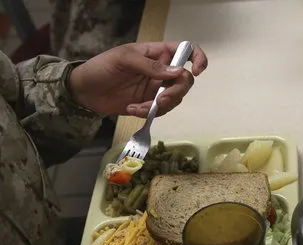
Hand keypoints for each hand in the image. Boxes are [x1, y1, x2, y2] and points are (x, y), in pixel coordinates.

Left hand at [68, 42, 207, 117]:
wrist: (84, 91)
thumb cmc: (101, 67)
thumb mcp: (124, 59)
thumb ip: (150, 66)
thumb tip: (177, 71)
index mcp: (157, 53)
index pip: (185, 51)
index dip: (197, 59)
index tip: (196, 71)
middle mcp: (162, 71)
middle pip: (184, 80)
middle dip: (176, 92)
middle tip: (161, 100)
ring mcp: (157, 89)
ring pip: (175, 98)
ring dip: (161, 106)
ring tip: (137, 107)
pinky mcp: (150, 104)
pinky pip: (161, 111)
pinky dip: (148, 112)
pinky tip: (132, 109)